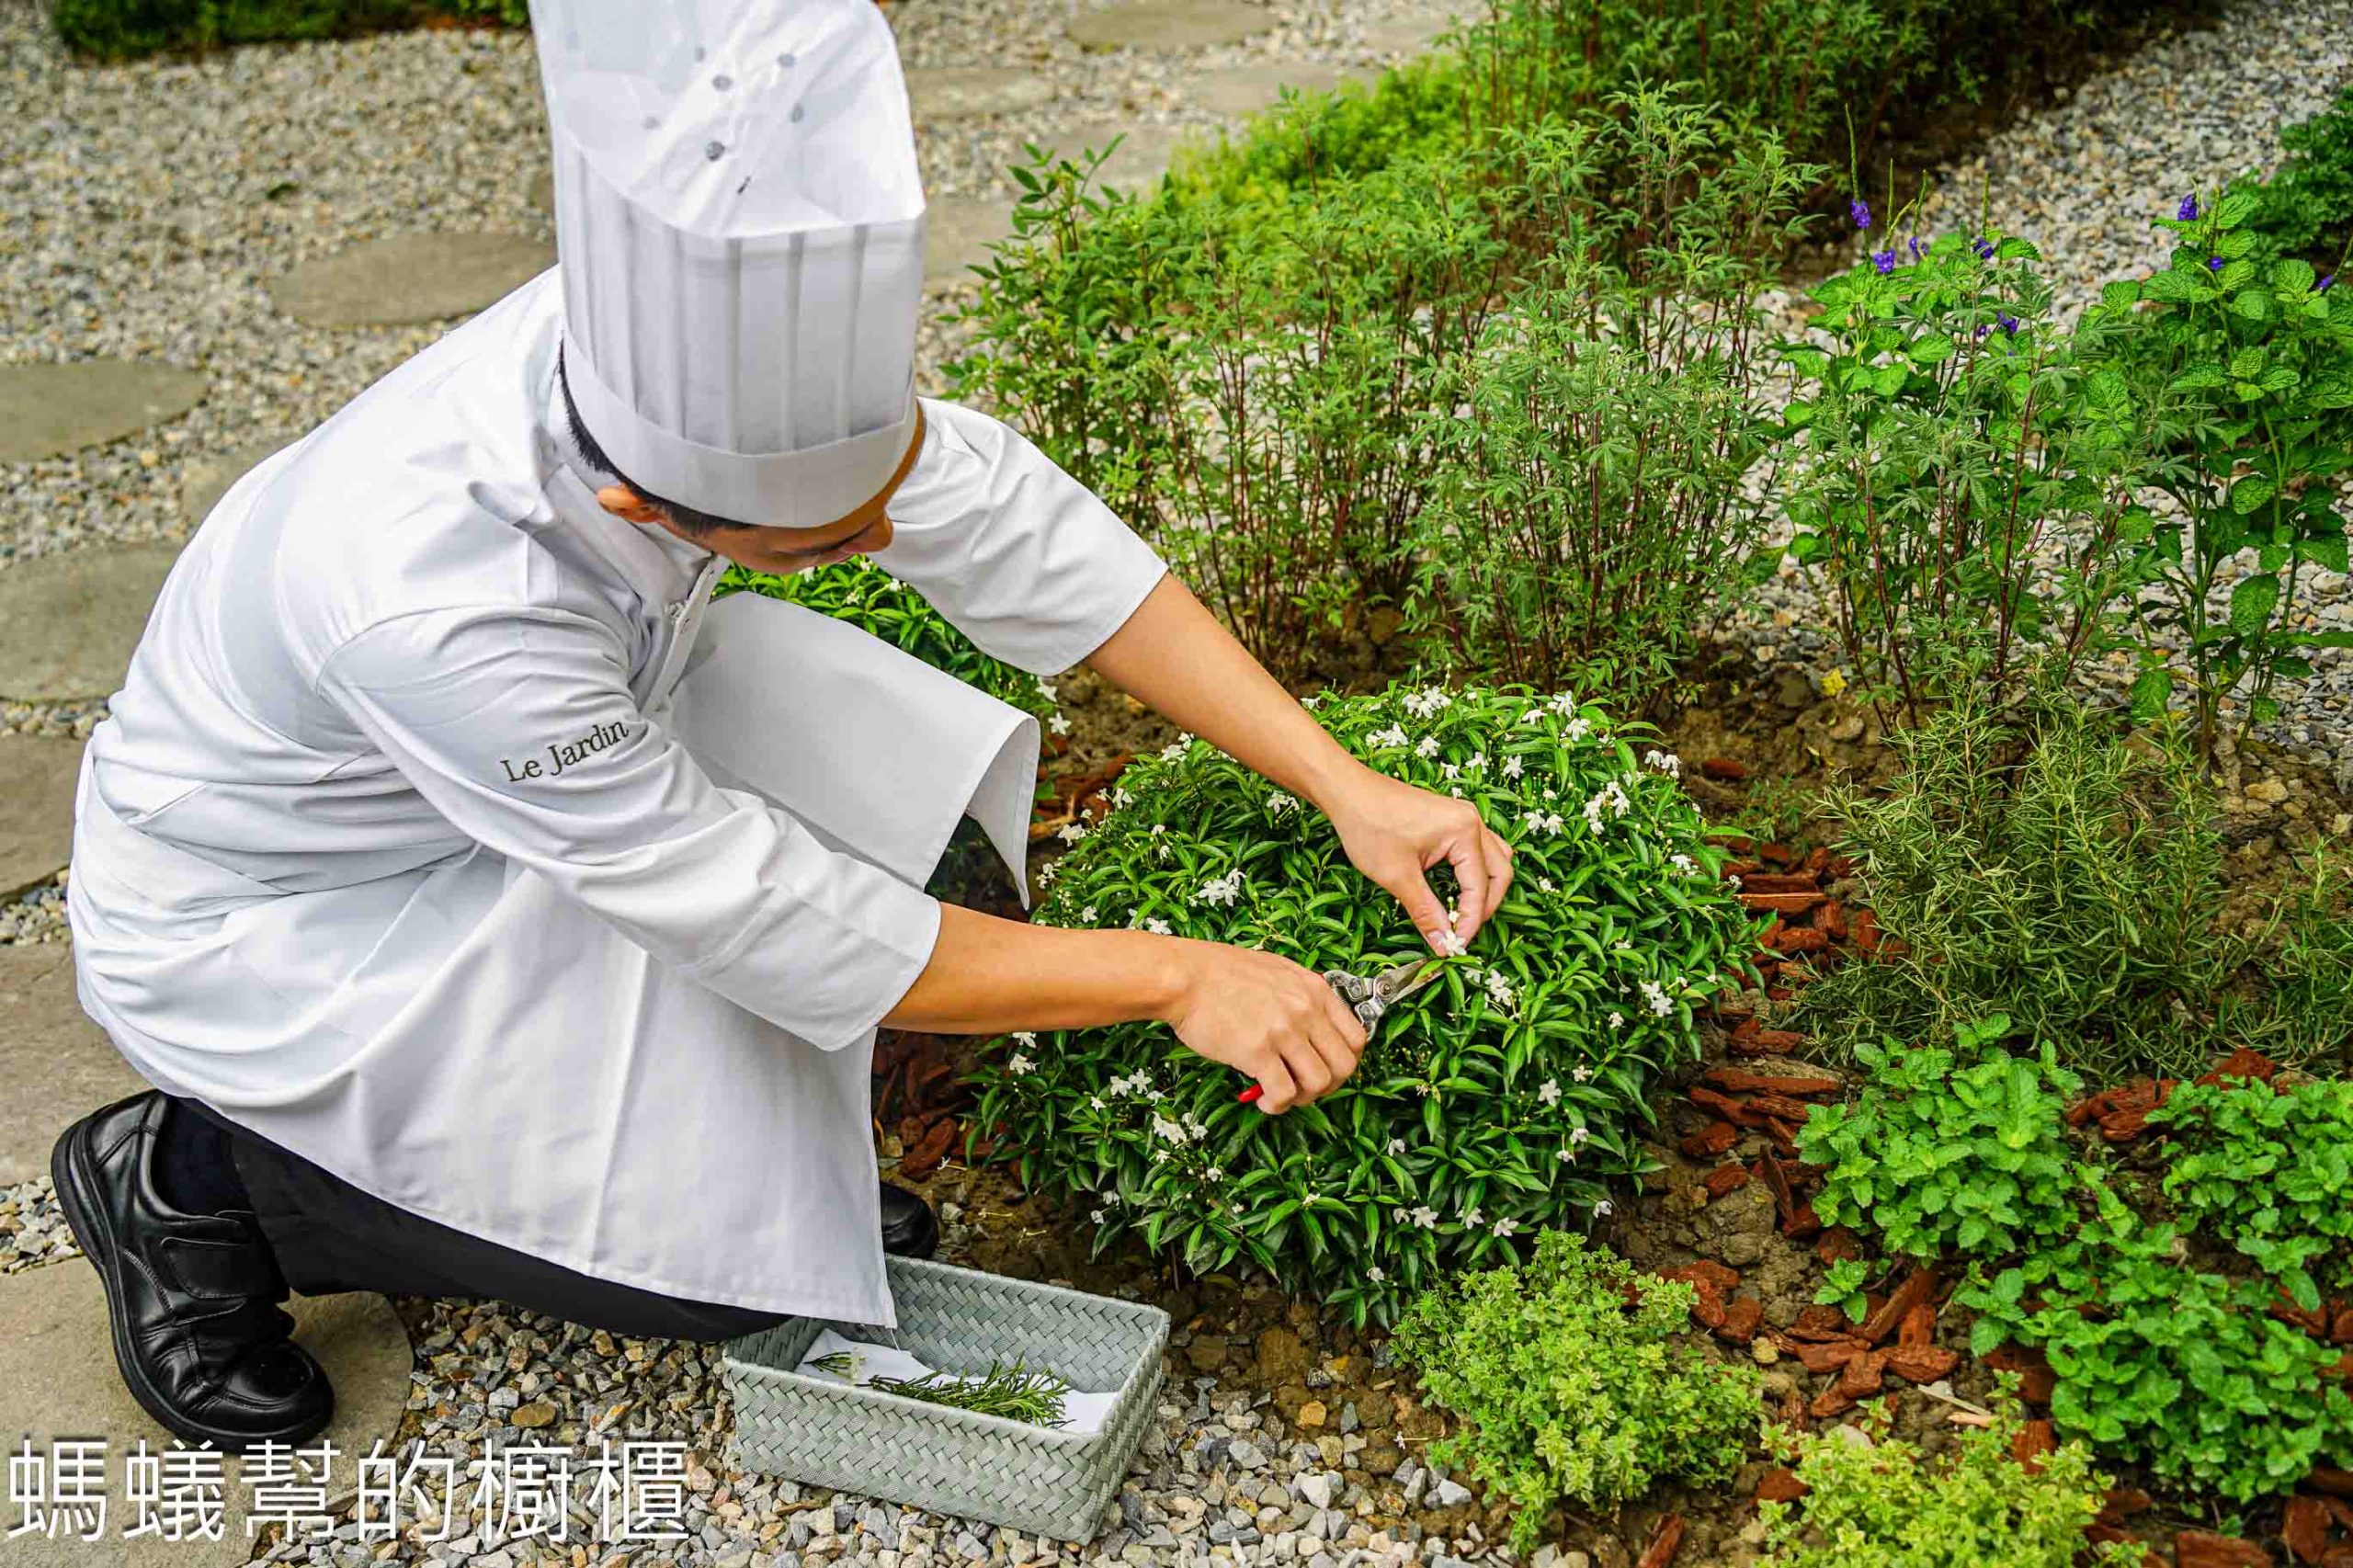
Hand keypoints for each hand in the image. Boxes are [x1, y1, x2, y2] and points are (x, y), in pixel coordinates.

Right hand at [1161, 941, 1367, 1114]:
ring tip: (1281, 1095)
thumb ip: (1301, 995)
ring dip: (1303, 1098)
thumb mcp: (1276, 971)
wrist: (1185, 977)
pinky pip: (1284, 1093)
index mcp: (1314, 990)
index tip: (1328, 1069)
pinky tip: (1262, 1101)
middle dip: (1329, 1086)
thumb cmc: (1221, 973)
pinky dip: (1277, 1105)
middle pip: (1345, 1066)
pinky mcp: (1258, 1052)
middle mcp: (1306, 1010)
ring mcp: (1284, 1031)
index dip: (1346, 1062)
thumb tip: (1312, 1026)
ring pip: (1320, 1083)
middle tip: (1306, 1089)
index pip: (1357, 1037)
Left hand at [1321, 764, 1514, 953]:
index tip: (1455, 945)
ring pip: (1493, 859)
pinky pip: (1477, 849)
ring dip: (1484, 889)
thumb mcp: (1397, 876)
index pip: (1479, 887)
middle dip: (1484, 906)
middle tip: (1461, 932)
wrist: (1346, 791)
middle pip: (1499, 872)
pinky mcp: (1451, 819)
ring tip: (1462, 914)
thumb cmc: (1368, 824)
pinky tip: (1454, 890)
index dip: (1469, 921)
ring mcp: (1462, 817)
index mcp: (1464, 831)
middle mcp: (1471, 820)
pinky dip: (1473, 873)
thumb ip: (1425, 912)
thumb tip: (1443, 943)